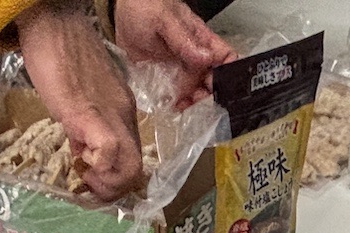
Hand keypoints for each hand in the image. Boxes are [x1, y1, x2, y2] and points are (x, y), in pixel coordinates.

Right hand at [15, 0, 144, 198]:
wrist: (52, 26)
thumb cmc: (62, 58)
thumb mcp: (80, 98)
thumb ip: (86, 125)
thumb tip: (82, 150)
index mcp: (122, 111)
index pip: (132, 157)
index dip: (113, 177)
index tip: (90, 172)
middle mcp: (124, 115)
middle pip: (136, 170)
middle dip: (113, 189)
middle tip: (88, 182)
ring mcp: (110, 115)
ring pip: (130, 168)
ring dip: (106, 183)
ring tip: (84, 174)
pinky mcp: (88, 114)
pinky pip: (108, 151)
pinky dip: (96, 166)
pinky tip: (77, 156)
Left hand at [113, 0, 234, 107]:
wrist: (121, 10)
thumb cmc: (146, 7)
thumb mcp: (164, 21)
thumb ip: (184, 40)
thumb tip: (206, 59)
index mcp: (200, 39)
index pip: (226, 57)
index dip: (229, 74)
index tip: (220, 89)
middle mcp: (194, 55)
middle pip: (211, 80)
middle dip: (207, 95)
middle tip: (195, 101)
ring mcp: (179, 67)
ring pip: (194, 89)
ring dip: (191, 101)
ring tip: (181, 106)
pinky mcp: (164, 75)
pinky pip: (174, 92)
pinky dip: (174, 102)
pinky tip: (170, 106)